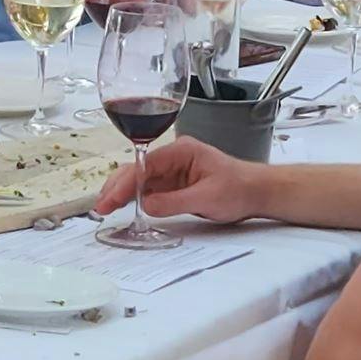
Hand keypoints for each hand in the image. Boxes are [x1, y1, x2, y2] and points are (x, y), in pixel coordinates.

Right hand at [92, 135, 270, 230]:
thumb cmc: (240, 188)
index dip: (127, 182)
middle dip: (118, 187)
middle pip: (137, 170)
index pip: (145, 164)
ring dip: (122, 193)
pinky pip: (149, 190)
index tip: (113, 198)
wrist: (258, 192)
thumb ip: (175, 202)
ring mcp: (173, 171)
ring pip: (140, 180)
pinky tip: (122, 206)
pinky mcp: (174, 184)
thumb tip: (146, 205)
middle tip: (102, 206)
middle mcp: (173, 157)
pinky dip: (134, 198)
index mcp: (181, 151)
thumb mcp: (207, 197)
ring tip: (105, 207)